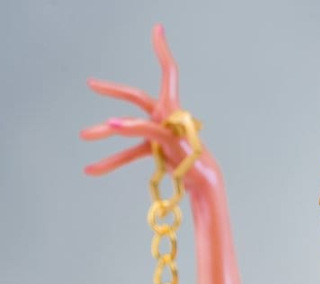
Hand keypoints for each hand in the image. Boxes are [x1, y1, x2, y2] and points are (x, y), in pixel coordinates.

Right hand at [81, 24, 205, 181]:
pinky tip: (92, 169)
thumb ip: (140, 128)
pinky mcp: (153, 151)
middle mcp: (162, 116)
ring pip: (125, 130)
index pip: (168, 72)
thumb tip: (111, 124)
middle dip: (112, 91)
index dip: (162, 50)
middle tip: (92, 84)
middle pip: (134, 97)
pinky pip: (128, 154)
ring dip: (104, 133)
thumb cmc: (191, 158)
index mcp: (170, 107)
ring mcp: (156, 133)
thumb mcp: (165, 139)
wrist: (201, 182)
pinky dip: (111, 162)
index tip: (157, 30)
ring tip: (84, 135)